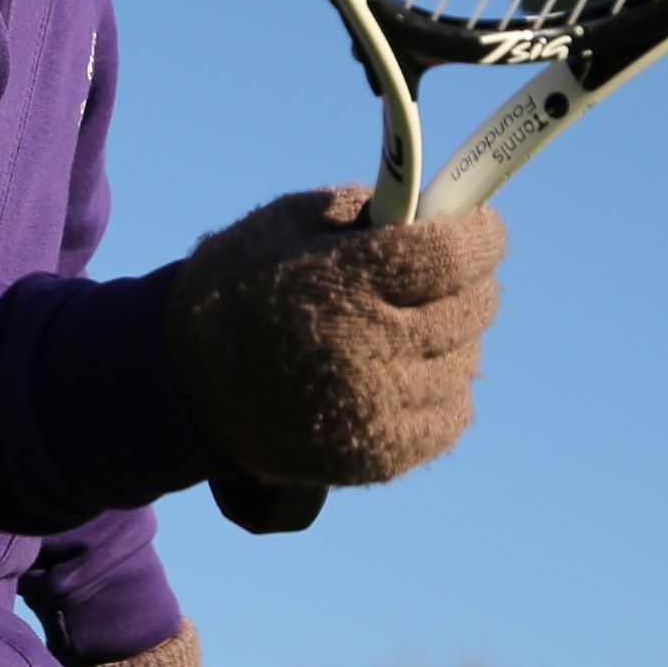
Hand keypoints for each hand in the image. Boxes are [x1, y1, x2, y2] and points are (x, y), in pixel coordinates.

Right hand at [165, 185, 504, 488]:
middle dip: (473, 281)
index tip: (484, 228)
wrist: (183, 383)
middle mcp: (365, 351)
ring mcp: (373, 411)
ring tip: (420, 323)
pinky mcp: (375, 457)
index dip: (481, 235)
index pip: (450, 255)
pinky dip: (445, 389)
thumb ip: (368, 211)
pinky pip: (452, 417)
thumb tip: (441, 210)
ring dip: (455, 337)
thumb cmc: (239, 286)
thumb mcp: (289, 223)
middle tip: (455, 272)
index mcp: (341, 283)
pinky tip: (412, 370)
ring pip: (466, 362)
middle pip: (470, 308)